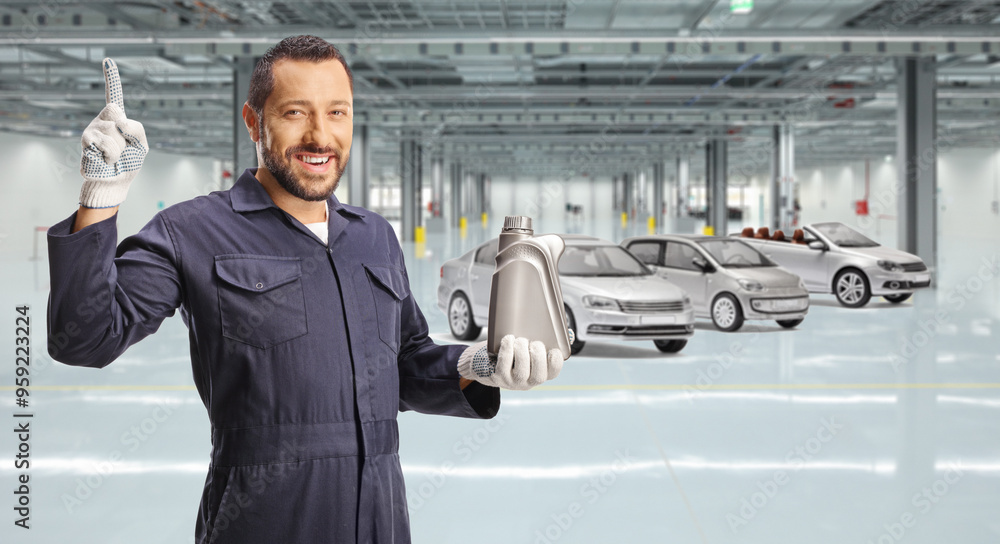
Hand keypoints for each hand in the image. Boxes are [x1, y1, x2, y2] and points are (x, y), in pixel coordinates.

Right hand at [79, 58, 147, 208]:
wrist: (115, 182)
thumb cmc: (128, 164)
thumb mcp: (142, 145)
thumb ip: (137, 128)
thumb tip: (119, 120)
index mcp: (117, 119)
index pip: (114, 95)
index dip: (111, 78)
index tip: (108, 60)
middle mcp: (102, 120)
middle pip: (115, 109)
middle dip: (124, 129)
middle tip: (123, 145)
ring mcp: (92, 129)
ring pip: (113, 129)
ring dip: (120, 148)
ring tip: (114, 156)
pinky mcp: (86, 140)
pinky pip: (107, 142)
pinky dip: (112, 154)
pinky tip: (106, 160)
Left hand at [458, 335, 562, 390]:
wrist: (485, 362)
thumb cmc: (513, 352)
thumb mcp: (530, 348)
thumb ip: (550, 340)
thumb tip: (568, 333)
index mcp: (540, 373)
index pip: (553, 373)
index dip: (556, 363)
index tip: (553, 349)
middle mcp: (528, 381)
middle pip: (539, 375)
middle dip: (538, 356)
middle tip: (533, 343)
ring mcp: (512, 381)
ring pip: (521, 372)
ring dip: (522, 352)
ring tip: (519, 340)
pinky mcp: (498, 376)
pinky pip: (504, 366)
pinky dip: (507, 351)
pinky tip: (508, 340)